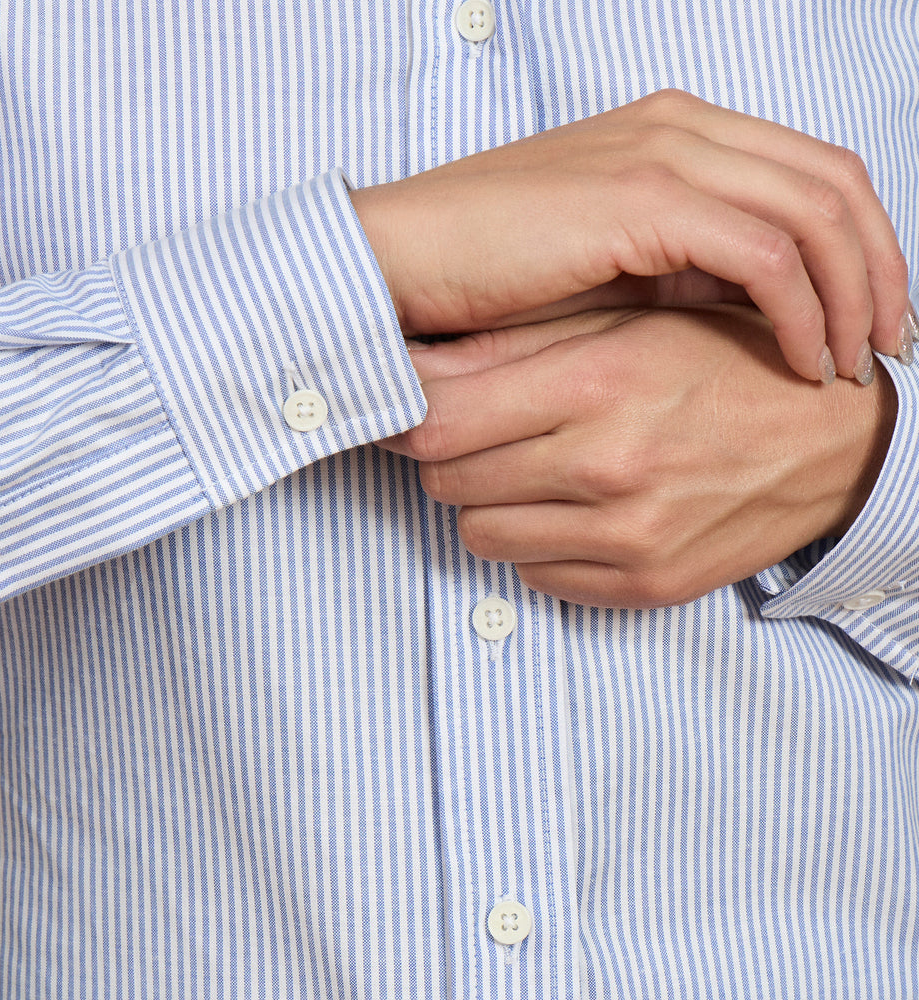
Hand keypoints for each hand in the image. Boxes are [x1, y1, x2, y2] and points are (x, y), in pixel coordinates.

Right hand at [351, 89, 910, 382]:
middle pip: (833, 183)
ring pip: (816, 212)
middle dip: (881, 269)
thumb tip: (748, 307)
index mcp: (672, 133)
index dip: (861, 247)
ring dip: (854, 294)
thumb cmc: (485, 274)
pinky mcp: (643, 200)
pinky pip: (767, 252)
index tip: (870, 320)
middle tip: (891, 345)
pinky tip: (804, 360)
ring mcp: (663, 155)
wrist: (401, 260)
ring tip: (855, 365)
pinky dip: (803, 310)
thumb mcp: (604, 264)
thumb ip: (679, 264)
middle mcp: (680, 127)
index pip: (808, 174)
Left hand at [379, 307, 896, 607]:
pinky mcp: (647, 586)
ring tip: (529, 468)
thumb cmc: (721, 362)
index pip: (440, 422)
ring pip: (480, 534)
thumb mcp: (625, 321)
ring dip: (488, 501)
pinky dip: (536, 544)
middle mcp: (611, 465)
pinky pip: (535, 576)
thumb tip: (412, 361)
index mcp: (600, 381)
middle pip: (448, 480)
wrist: (833, 441)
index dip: (407, 417)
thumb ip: (515, 343)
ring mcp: (631, 536)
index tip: (405, 410)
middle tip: (477, 432)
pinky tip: (571, 508)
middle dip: (448, 455)